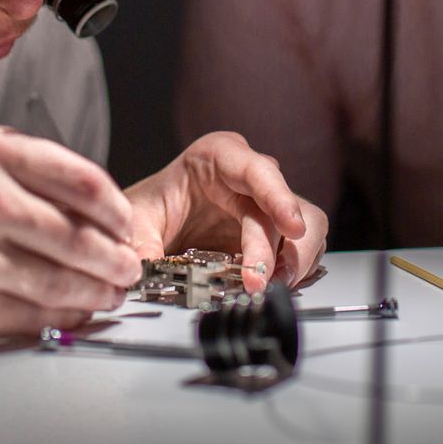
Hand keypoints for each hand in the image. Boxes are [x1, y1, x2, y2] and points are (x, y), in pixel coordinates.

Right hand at [0, 122, 140, 354]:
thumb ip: (5, 173)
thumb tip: (75, 203)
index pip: (79, 178)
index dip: (115, 209)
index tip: (127, 225)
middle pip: (80, 232)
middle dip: (115, 257)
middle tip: (130, 268)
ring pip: (64, 278)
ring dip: (97, 292)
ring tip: (111, 294)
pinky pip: (33, 315)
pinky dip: (63, 318)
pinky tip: (76, 316)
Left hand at [124, 131, 327, 292]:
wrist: (154, 221)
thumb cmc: (152, 205)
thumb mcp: (136, 220)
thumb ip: (140, 243)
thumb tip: (143, 269)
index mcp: (219, 157)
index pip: (258, 170)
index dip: (279, 197)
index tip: (291, 227)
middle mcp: (249, 178)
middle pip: (289, 207)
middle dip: (282, 249)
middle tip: (259, 280)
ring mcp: (265, 206)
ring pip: (305, 229)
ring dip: (293, 263)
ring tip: (267, 286)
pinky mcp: (272, 234)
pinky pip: (298, 251)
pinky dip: (290, 272)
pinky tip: (268, 284)